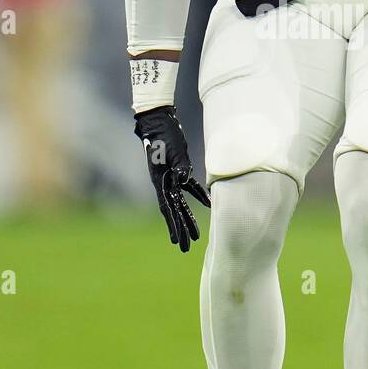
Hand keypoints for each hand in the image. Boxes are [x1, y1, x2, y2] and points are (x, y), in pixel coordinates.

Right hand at [134, 106, 209, 251]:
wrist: (159, 120)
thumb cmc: (165, 135)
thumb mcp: (173, 151)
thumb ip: (179, 166)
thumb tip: (184, 179)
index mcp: (160, 181)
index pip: (168, 208)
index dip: (173, 225)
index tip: (176, 241)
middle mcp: (164, 183)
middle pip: (174, 211)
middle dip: (181, 230)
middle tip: (185, 248)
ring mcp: (170, 177)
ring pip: (181, 202)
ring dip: (188, 218)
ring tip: (196, 236)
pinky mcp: (179, 169)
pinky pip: (189, 187)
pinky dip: (198, 195)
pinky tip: (208, 204)